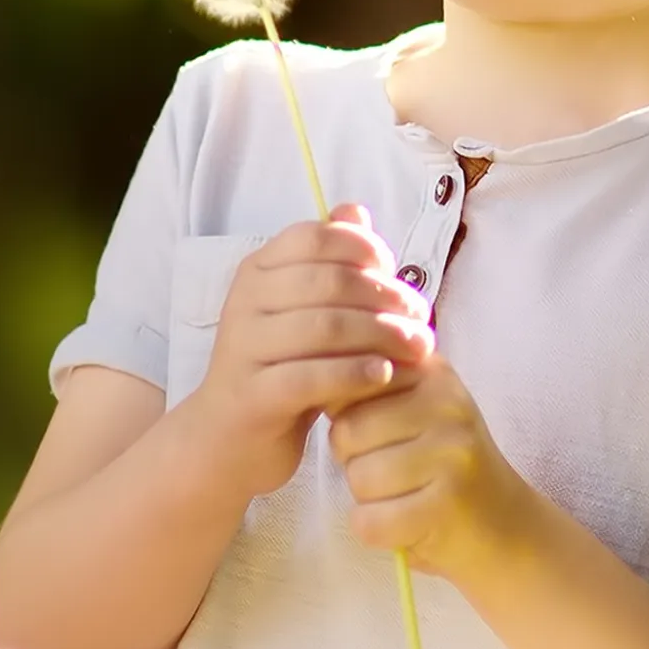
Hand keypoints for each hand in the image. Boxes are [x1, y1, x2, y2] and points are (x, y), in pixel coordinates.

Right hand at [191, 204, 432, 497]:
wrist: (227, 438)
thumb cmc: (279, 367)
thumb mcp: (301, 310)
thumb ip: (328, 262)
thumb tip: (355, 210)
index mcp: (257, 271)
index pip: (314, 238)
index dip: (363, 249)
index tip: (396, 273)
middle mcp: (244, 302)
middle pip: (328, 282)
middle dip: (385, 296)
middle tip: (421, 318)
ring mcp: (244, 349)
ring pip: (324, 327)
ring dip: (382, 334)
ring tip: (418, 348)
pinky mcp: (253, 395)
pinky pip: (311, 376)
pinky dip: (355, 373)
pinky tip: (385, 375)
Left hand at [330, 350, 537, 582]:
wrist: (505, 527)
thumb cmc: (442, 467)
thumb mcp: (413, 413)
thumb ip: (368, 391)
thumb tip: (312, 384)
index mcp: (432, 372)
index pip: (350, 383)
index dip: (349, 421)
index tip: (383, 437)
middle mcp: (447, 403)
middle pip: (347, 433)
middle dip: (355, 461)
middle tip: (397, 473)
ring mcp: (452, 452)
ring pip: (358, 478)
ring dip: (368, 499)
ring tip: (406, 495)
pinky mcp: (447, 504)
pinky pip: (369, 521)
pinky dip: (376, 530)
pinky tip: (406, 523)